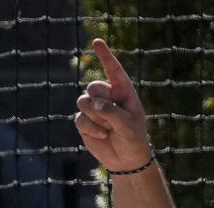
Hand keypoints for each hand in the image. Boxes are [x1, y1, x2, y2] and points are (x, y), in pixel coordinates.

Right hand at [74, 39, 151, 172]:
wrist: (126, 160)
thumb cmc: (133, 140)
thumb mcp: (129, 127)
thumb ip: (113, 112)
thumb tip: (94, 103)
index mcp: (123, 92)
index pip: (114, 71)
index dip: (105, 56)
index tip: (97, 42)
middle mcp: (107, 96)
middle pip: (93, 87)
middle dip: (100, 104)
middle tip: (112, 120)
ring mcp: (94, 107)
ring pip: (83, 101)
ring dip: (96, 119)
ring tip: (109, 129)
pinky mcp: (84, 120)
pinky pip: (79, 118)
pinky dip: (91, 129)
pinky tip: (102, 136)